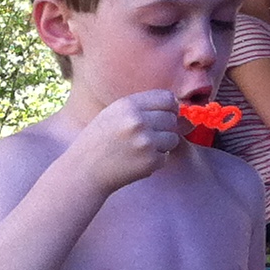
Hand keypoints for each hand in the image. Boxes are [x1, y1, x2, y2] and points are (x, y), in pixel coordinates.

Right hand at [68, 89, 185, 191]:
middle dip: (164, 128)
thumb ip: (145, 109)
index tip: (163, 116)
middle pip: (172, 119)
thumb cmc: (100, 141)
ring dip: (162, 145)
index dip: (169, 108)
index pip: (167, 98)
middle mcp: (138, 121)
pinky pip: (165, 157)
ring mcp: (146, 142)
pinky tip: (136, 162)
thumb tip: (186, 116)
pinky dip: (155, 161)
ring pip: (173, 138)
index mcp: (128, 105)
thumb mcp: (115, 114)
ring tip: (139, 150)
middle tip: (144, 138)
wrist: (84, 170)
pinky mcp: (150, 161)